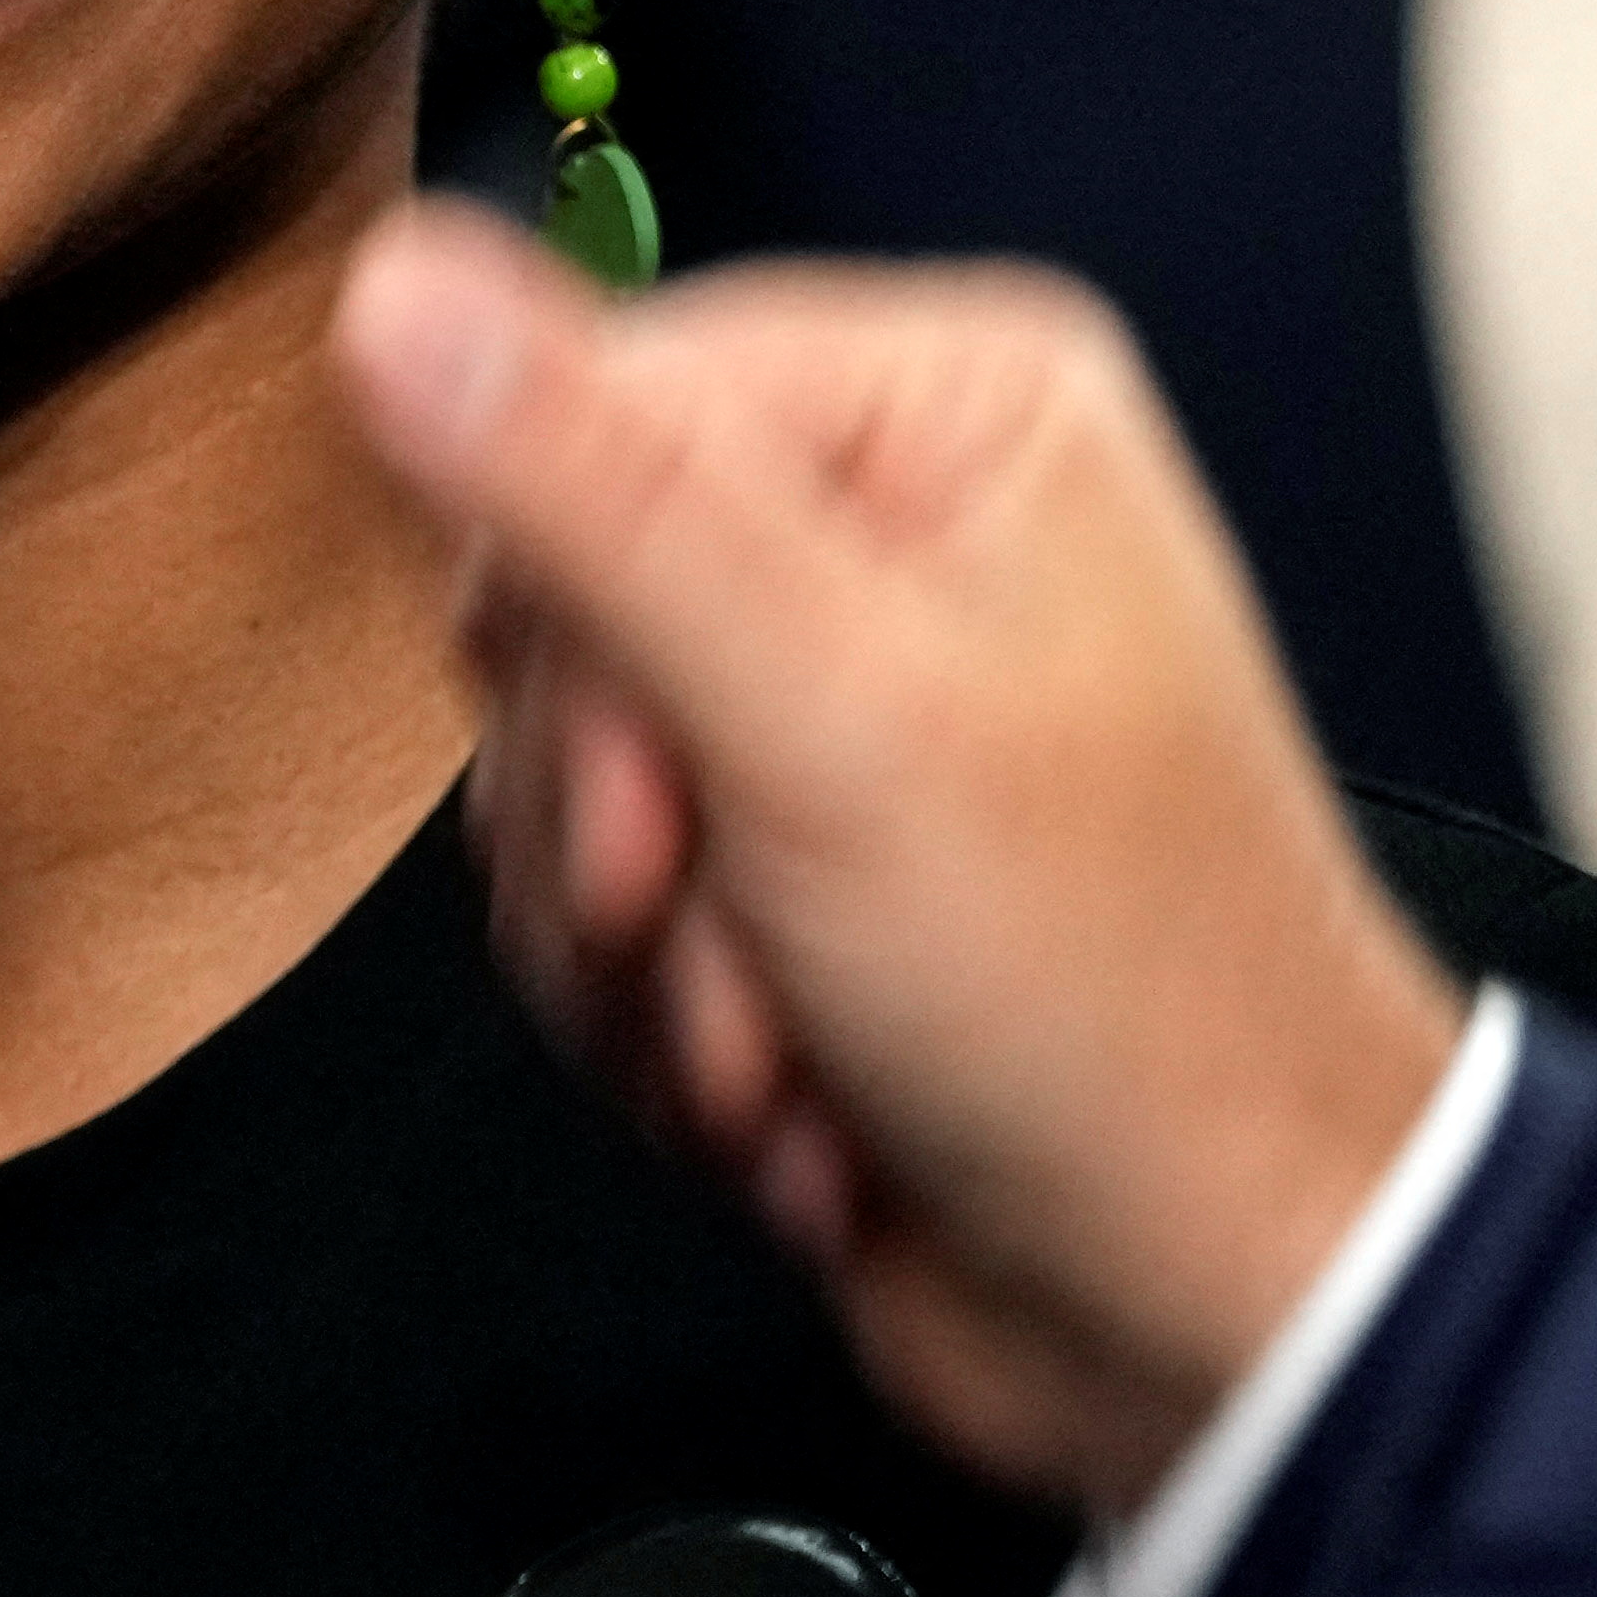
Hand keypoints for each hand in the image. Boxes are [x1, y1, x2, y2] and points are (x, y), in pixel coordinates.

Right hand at [338, 209, 1459, 1515]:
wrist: (1213, 1313)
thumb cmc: (1112, 1003)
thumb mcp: (828, 719)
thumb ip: (590, 498)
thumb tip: (382, 283)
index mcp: (943, 407)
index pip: (587, 410)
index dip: (569, 632)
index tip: (653, 817)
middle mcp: (885, 528)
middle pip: (550, 607)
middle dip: (620, 834)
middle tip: (739, 949)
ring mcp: (826, 714)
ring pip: (549, 784)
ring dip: (645, 968)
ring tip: (792, 1064)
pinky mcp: (778, 877)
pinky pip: (588, 914)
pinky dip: (662, 1035)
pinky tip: (793, 1110)